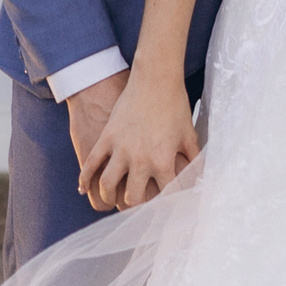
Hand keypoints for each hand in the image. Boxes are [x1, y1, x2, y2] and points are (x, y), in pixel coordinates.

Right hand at [77, 60, 198, 211]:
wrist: (156, 78)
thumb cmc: (175, 105)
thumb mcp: (189, 135)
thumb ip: (194, 160)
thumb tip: (201, 179)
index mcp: (163, 160)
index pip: (164, 196)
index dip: (165, 204)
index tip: (164, 207)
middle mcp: (140, 159)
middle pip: (133, 198)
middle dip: (135, 206)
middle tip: (136, 206)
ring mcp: (120, 148)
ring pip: (108, 185)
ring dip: (109, 197)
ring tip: (112, 199)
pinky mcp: (107, 137)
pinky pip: (91, 163)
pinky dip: (85, 178)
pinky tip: (84, 189)